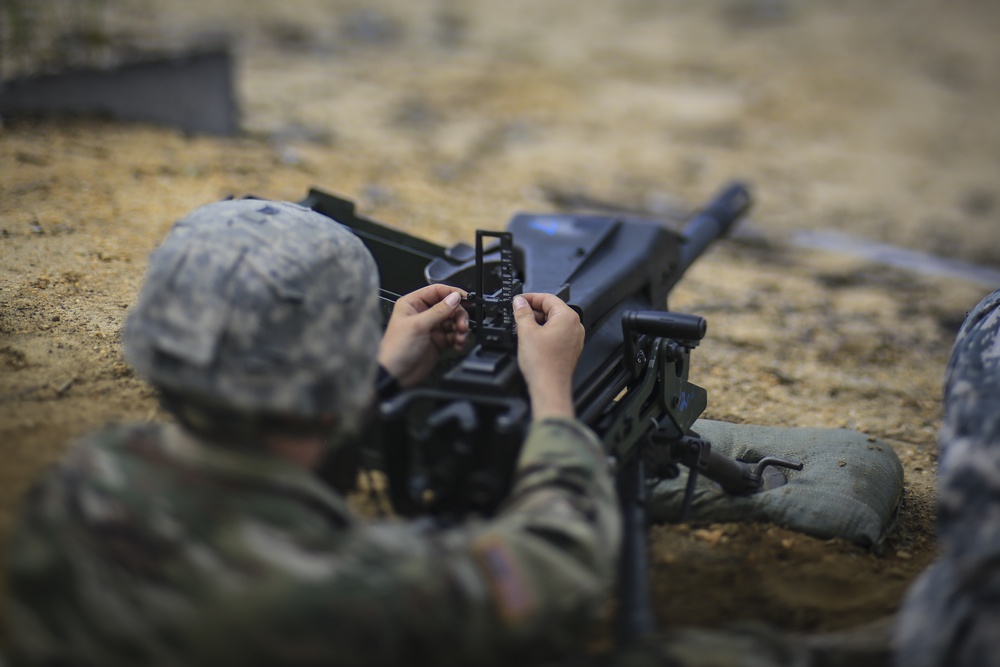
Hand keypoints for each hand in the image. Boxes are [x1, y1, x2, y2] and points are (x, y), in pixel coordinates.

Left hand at [378, 284, 468, 387]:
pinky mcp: (438, 341)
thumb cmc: (396, 349)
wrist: (396, 374)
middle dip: (459, 315)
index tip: (466, 299)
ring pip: (454, 321)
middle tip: (462, 324)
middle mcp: (423, 313)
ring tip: (461, 336)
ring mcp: (432, 327)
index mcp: (413, 304)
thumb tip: (454, 298)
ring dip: (461, 328)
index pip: (437, 291)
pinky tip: (458, 344)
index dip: (453, 293)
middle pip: (449, 306)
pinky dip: (459, 339)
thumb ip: (439, 311)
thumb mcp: (418, 326)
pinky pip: (454, 335)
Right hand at [512, 293, 583, 419]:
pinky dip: (544, 332)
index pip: (548, 298)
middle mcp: (575, 326)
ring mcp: (574, 339)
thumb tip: (519, 302)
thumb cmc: (543, 363)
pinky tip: (531, 338)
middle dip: (533, 310)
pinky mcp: (570, 349)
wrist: (549, 387)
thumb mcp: (526, 332)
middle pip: (552, 309)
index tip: (518, 300)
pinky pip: (557, 334)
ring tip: (521, 327)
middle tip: (517, 313)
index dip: (530, 297)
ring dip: (537, 321)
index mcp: (567, 317)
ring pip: (554, 322)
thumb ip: (522, 313)